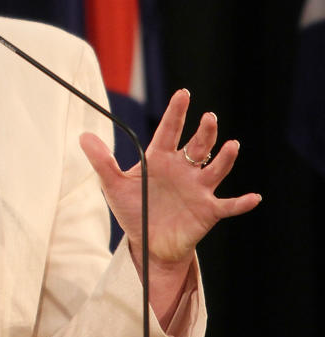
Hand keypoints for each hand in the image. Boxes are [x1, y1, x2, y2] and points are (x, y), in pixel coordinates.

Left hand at [79, 88, 260, 267]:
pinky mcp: (208, 211)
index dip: (176, 112)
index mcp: (161, 159)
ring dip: (224, 158)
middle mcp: (183, 169)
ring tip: (231, 146)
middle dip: (204, 132)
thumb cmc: (133, 209)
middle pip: (197, 145)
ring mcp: (198, 189)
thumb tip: (82, 136)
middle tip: (209, 117)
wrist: (148, 243)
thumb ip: (101, 161)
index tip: (183, 93)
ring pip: (215, 169)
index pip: (170, 130)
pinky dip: (241, 202)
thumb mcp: (113, 185)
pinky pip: (228, 205)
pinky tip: (253, 197)